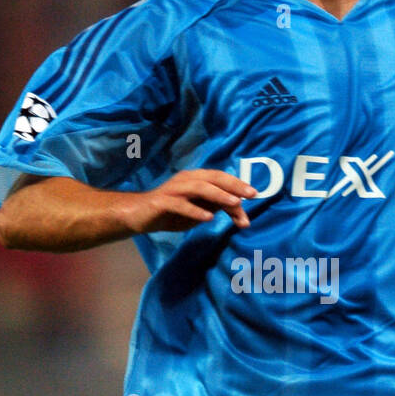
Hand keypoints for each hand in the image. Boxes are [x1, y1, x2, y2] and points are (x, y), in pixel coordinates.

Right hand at [131, 168, 256, 232]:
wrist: (139, 215)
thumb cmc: (172, 212)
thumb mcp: (199, 211)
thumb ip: (217, 208)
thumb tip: (241, 212)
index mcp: (195, 178)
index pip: (220, 178)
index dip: (237, 184)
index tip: (254, 193)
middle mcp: (185, 179)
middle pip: (212, 178)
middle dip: (233, 185)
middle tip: (250, 195)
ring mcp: (173, 189)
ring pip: (199, 188)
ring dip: (219, 195)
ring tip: (234, 204)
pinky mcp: (162, 202)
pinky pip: (181, 204)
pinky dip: (195, 210)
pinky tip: (208, 218)